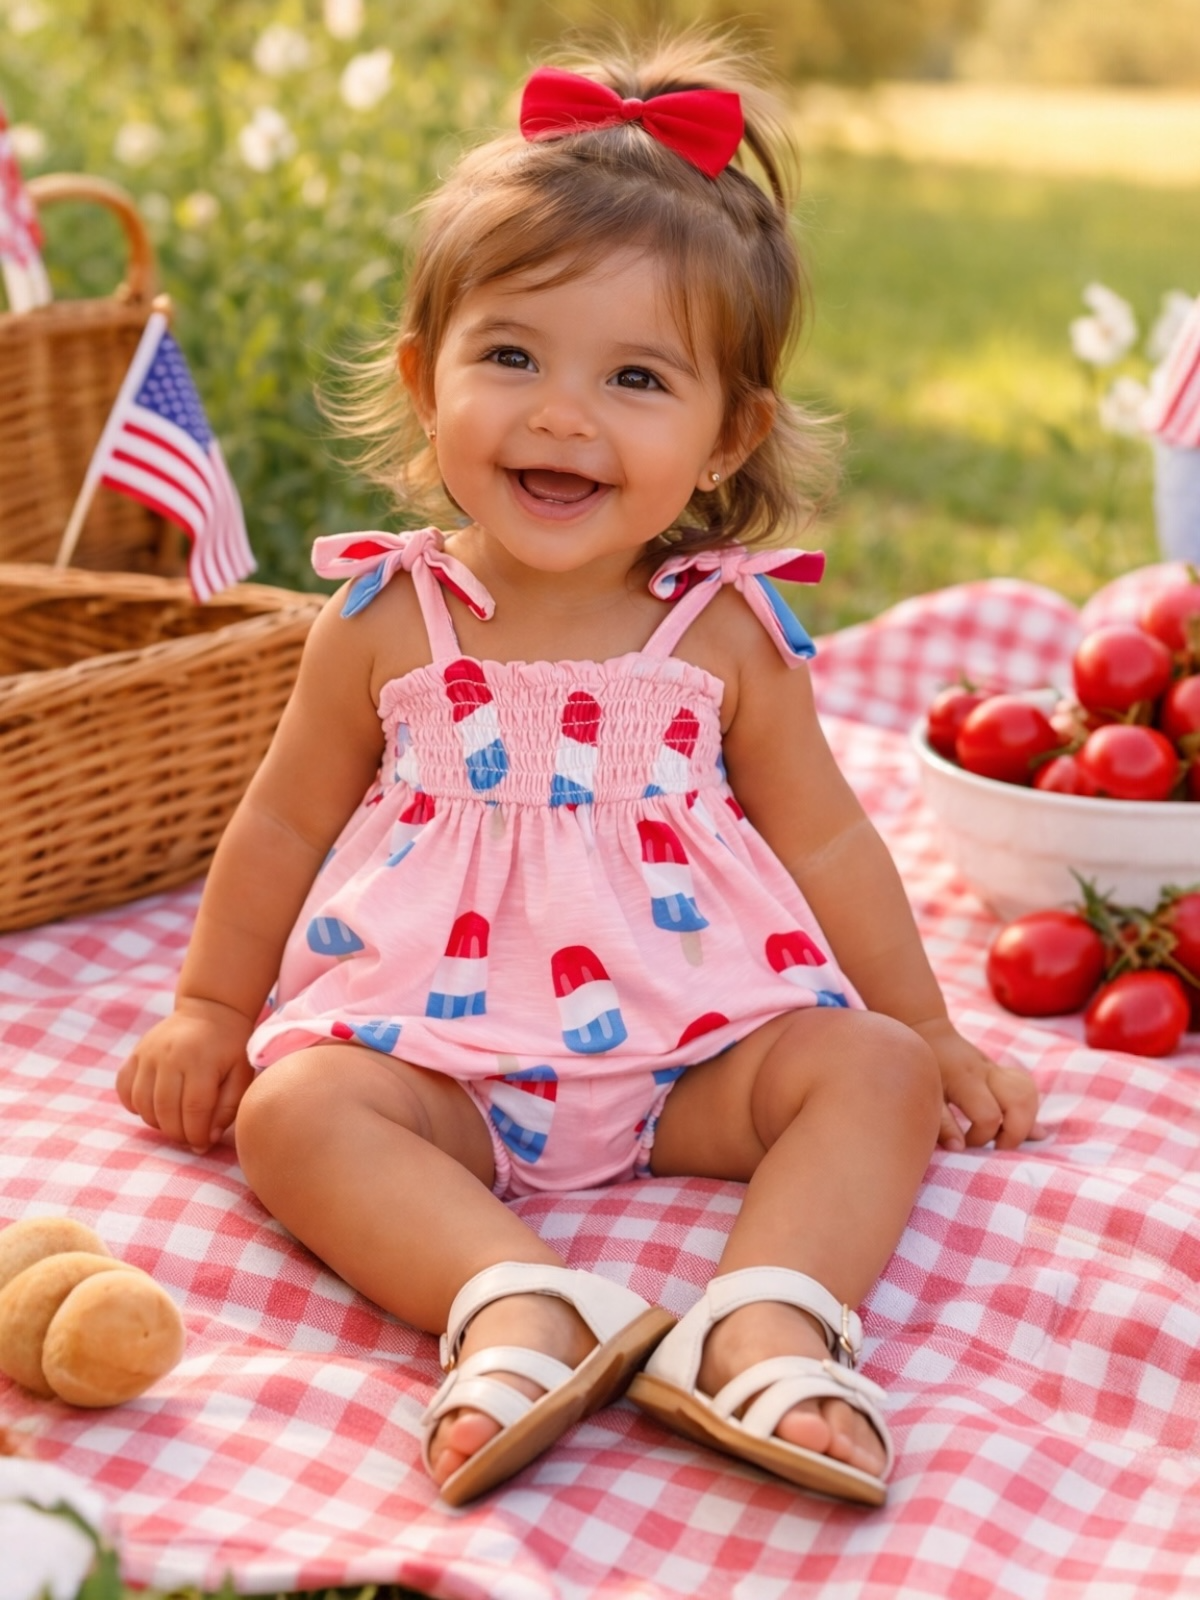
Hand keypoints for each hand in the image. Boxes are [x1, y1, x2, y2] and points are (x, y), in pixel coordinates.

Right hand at [116, 998, 255, 1152]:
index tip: (203, 1144)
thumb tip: (206, 1139)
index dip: (197, 1135)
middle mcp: (170, 1056)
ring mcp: (148, 1054)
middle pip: (165, 1111)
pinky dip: (134, 1105)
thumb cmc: (230, 1048)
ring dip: (158, 1123)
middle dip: (177, 1134)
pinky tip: (153, 1107)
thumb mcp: (241, 1074)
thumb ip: (228, 1107)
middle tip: (189, 1137)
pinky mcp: (135, 1054)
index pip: (193, 1110)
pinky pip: (124, 1089)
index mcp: (200, 1060)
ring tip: (175, 1122)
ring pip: (143, 1104)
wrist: (211, 1010)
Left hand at [915, 1018, 1044, 1151]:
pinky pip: (1026, 1089)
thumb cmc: (923, 1066)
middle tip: (997, 1145)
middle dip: (1015, 1133)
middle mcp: (987, 1072)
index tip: (965, 1141)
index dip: (980, 1137)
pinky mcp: (1002, 1072)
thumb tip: (959, 1148)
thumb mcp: (926, 1094)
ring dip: (1026, 1120)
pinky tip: (1016, 1122)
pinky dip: (1027, 1108)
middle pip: (1020, 1103)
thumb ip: (942, 1122)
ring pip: (1028, 1094)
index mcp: (966, 1080)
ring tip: (1006, 1134)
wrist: (928, 1031)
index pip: (989, 1116)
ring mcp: (997, 1070)